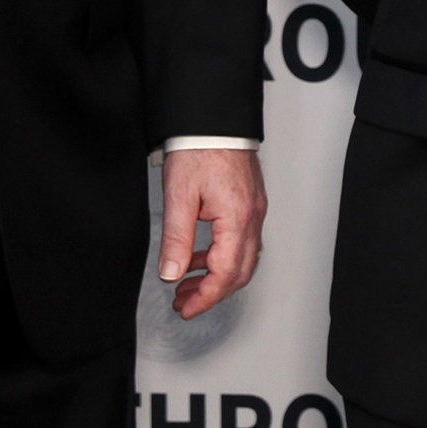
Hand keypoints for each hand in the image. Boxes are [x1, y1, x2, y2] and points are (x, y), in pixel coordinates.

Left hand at [158, 147, 265, 318]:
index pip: (225, 275)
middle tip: (184, 301)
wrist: (213, 118)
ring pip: (244, 259)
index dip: (205, 299)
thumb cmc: (198, 147)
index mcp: (236, 218)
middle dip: (211, 293)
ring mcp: (255, 210)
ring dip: (217, 277)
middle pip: (240, 273)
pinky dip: (223, 257)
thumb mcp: (179, 195)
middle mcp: (252, 217)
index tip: (185, 309)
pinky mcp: (251, 202)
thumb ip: (176, 239)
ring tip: (187, 282)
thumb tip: (171, 274)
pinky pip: (243, 241)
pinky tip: (201, 256)